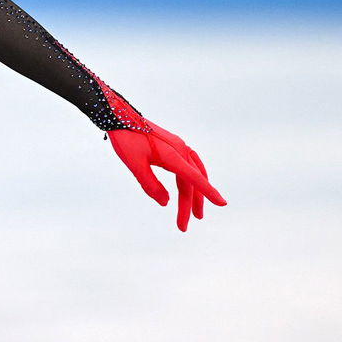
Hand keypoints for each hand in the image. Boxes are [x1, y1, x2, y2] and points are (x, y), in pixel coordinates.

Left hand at [108, 120, 225, 231]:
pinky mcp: (172, 144)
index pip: (194, 178)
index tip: (222, 204)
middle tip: (184, 225)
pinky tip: (187, 188)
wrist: (118, 116)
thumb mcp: (135, 165)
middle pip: (190, 181)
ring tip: (194, 212)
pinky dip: (190, 179)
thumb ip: (151, 185)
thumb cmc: (126, 139)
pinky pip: (187, 165)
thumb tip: (165, 203)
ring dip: (193, 193)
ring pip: (192, 174)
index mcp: (172, 155)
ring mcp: (177, 146)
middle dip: (189, 204)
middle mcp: (180, 149)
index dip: (208, 192)